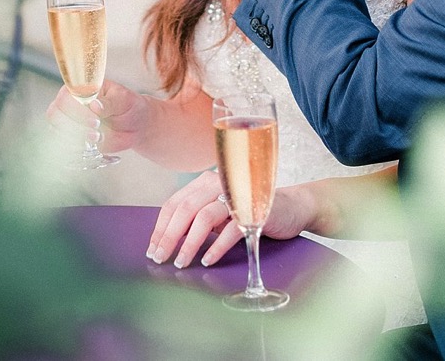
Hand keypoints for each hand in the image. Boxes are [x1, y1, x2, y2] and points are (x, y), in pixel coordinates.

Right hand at [45, 79, 146, 154]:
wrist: (135, 125)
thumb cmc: (127, 105)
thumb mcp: (123, 99)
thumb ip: (110, 102)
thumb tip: (95, 105)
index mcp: (79, 89)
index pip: (65, 98)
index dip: (76, 110)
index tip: (95, 120)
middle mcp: (69, 105)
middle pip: (55, 115)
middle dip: (75, 126)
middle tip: (96, 132)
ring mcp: (68, 123)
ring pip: (57, 132)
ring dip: (75, 139)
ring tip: (98, 138)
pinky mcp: (73, 139)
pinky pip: (65, 146)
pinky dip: (76, 149)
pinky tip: (92, 146)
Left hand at [145, 170, 318, 267]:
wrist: (292, 207)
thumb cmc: (250, 210)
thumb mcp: (219, 211)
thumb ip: (197, 217)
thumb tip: (168, 241)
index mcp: (205, 182)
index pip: (175, 203)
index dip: (161, 227)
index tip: (152, 249)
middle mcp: (219, 183)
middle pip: (185, 209)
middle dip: (170, 236)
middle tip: (161, 259)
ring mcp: (237, 196)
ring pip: (204, 218)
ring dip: (190, 243)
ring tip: (182, 262)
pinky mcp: (254, 211)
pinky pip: (230, 230)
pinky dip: (216, 246)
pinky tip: (208, 260)